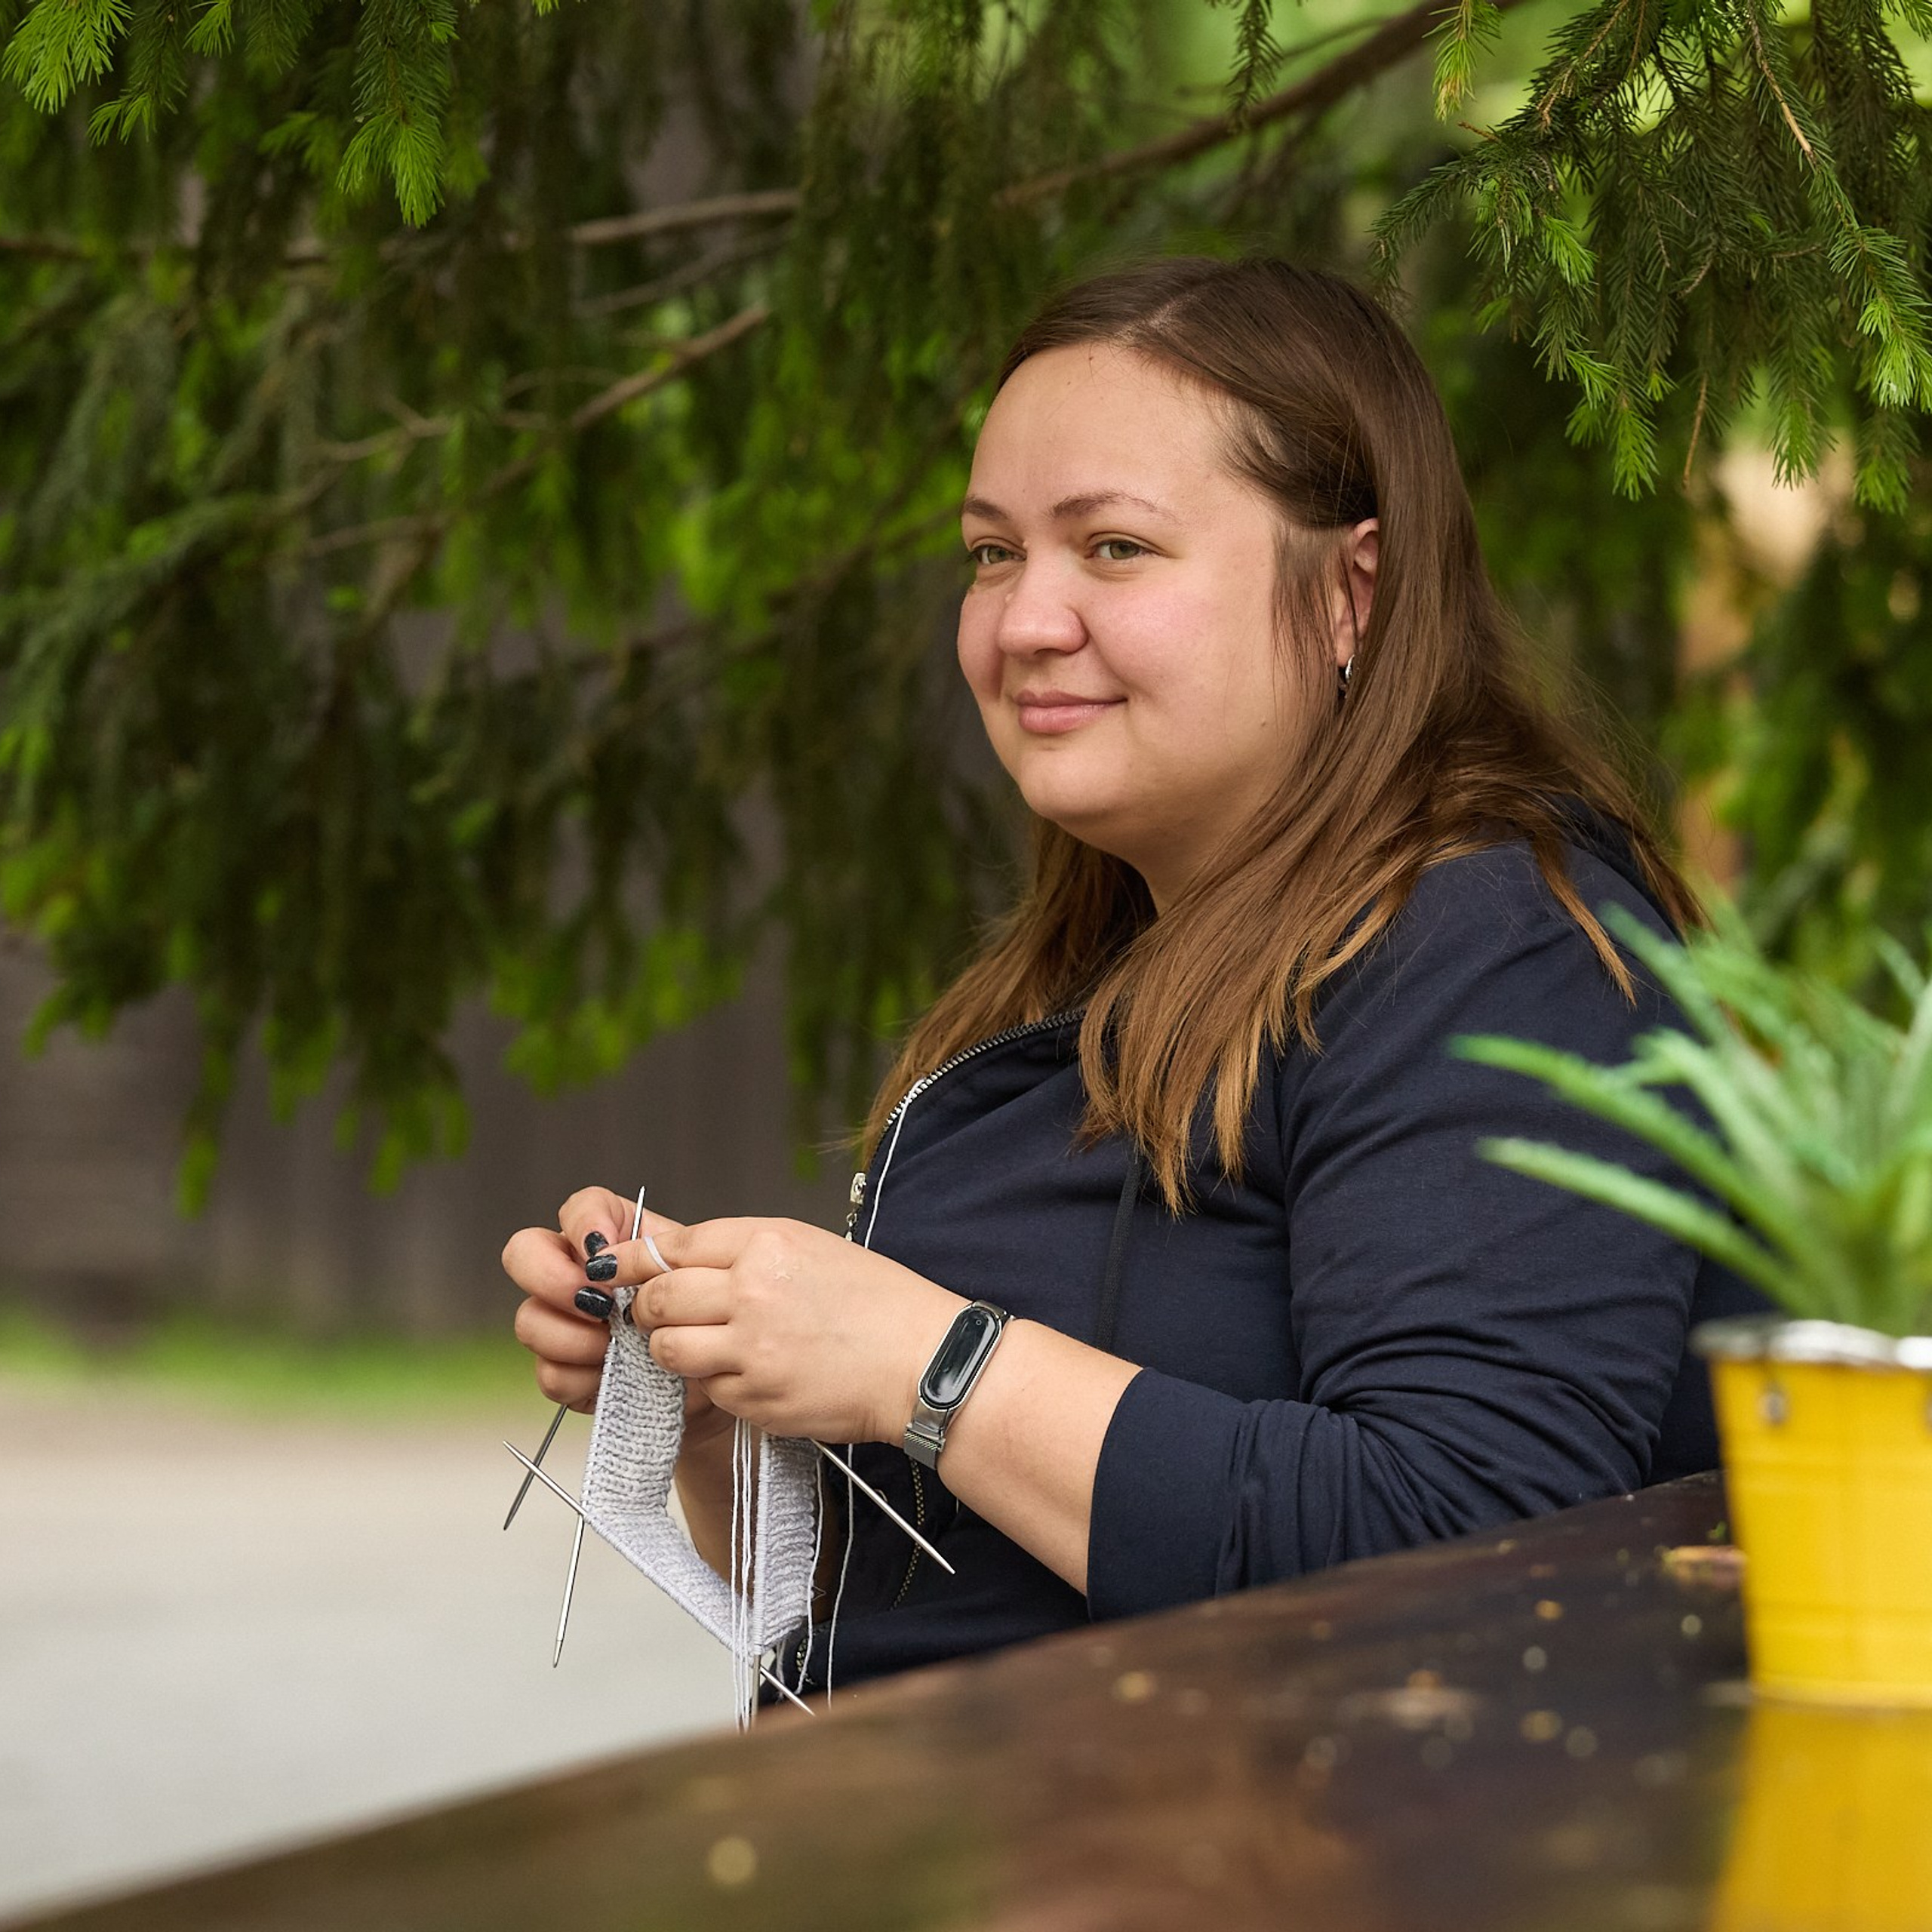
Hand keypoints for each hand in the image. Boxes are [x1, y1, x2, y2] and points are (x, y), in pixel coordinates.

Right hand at [501, 1187, 725, 1443]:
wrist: (710, 1369)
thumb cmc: (699, 1313)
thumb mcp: (690, 1273)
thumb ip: (652, 1254)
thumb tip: (608, 1255)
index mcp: (607, 1242)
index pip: (577, 1209)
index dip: (583, 1223)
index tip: (605, 1249)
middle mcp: (573, 1274)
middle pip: (523, 1253)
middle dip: (554, 1279)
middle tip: (599, 1304)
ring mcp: (561, 1322)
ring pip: (530, 1319)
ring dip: (576, 1337)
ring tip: (616, 1346)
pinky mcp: (564, 1372)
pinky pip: (551, 1374)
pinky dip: (584, 1378)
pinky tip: (615, 1374)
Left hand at [598, 1216, 966, 1444]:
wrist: (923, 1361)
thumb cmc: (876, 1302)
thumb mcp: (812, 1248)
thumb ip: (744, 1252)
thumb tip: (678, 1261)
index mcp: (768, 1244)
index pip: (674, 1248)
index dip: (634, 1260)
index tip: (613, 1268)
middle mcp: (753, 1292)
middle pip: (659, 1298)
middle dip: (646, 1307)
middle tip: (654, 1313)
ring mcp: (752, 1350)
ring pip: (669, 1349)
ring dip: (669, 1348)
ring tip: (697, 1346)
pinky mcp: (757, 1398)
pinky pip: (709, 1389)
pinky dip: (716, 1383)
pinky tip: (750, 1374)